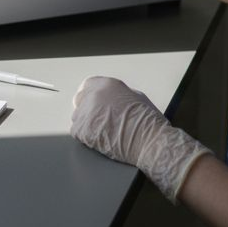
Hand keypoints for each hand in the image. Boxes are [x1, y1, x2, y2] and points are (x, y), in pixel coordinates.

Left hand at [70, 76, 211, 203]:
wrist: (150, 141)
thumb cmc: (149, 122)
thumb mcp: (136, 97)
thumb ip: (118, 94)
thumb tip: (112, 98)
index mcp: (107, 85)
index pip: (88, 85)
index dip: (90, 94)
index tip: (90, 101)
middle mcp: (94, 95)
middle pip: (80, 99)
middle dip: (87, 108)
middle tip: (96, 119)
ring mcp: (87, 112)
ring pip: (78, 116)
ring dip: (86, 122)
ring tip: (102, 132)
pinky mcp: (82, 130)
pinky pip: (77, 132)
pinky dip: (85, 137)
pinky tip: (99, 139)